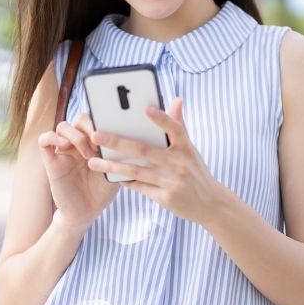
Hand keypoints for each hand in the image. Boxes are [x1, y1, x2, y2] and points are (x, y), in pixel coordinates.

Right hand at [37, 112, 117, 229]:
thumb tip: (133, 137)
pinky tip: (64, 145)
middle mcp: (78, 143)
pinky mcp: (51, 161)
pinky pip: (44, 140)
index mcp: (94, 141)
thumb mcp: (116, 170)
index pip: (96, 119)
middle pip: (80, 118)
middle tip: (99, 143)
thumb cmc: (103, 191)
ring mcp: (63, 151)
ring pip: (63, 126)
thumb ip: (120, 154)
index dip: (103, 121)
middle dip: (90, 126)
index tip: (113, 135)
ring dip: (76, 136)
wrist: (87, 213)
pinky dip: (52, 137)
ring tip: (88, 154)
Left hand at [86, 97, 225, 224]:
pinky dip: (124, 180)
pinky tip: (109, 175)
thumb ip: (180, 125)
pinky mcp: (166, 197)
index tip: (146, 108)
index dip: (162, 119)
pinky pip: (140, 187)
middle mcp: (179, 163)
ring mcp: (172, 181)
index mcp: (186, 148)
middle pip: (144, 150)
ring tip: (93, 162)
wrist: (210, 204)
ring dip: (112, 166)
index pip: (174, 129)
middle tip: (96, 135)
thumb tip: (176, 100)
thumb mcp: (191, 150)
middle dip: (117, 142)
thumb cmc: (196, 171)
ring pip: (136, 171)